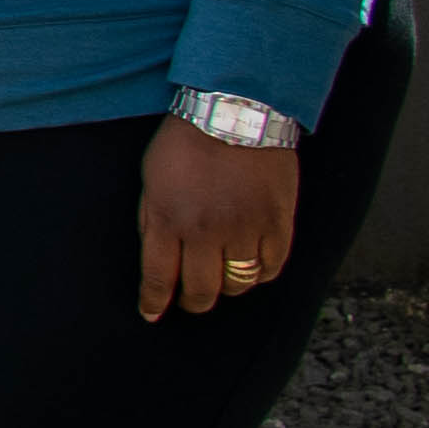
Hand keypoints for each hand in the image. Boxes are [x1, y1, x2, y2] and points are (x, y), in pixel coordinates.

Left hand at [138, 122, 299, 318]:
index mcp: (168, 219)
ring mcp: (245, 229)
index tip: (152, 314)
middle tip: (192, 299)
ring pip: (238, 284)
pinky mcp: (277, 224)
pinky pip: (271, 268)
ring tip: (221, 278)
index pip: (158, 278)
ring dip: (227, 287)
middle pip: (201, 291)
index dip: (154, 302)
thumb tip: (155, 260)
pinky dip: (260, 273)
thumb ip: (152, 221)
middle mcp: (206, 231)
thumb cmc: (186, 142)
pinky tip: (251, 266)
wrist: (236, 113)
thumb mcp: (151, 179)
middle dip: (193, 301)